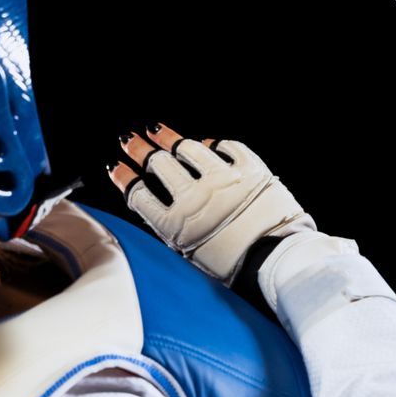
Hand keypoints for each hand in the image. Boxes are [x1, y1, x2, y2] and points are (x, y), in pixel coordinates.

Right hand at [107, 122, 313, 284]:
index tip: (116, 166)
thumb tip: (154, 203)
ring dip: (169, 137)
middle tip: (129, 139)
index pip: (139, 194)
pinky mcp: (250, 169)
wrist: (279, 261)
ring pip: (188, 148)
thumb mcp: (191, 254)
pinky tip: (206, 144)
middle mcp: (195, 198)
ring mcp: (224, 180)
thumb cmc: (235, 266)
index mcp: (177, 226)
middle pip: (159, 164)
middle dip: (138, 148)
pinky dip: (213, 144)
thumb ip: (171, 228)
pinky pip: (226, 146)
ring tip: (158, 130)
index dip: (123, 177)